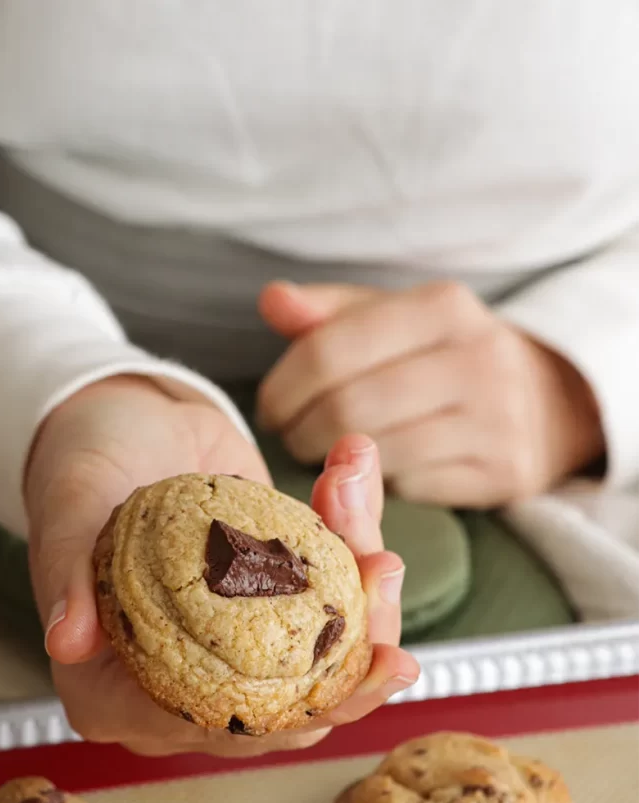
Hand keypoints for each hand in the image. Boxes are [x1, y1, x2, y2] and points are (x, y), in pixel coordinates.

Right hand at [25, 375, 417, 756]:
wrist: (121, 421)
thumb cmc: (82, 471)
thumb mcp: (68, 512)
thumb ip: (66, 576)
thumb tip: (65, 644)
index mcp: (119, 694)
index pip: (218, 728)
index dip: (301, 715)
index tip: (371, 670)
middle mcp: (182, 687)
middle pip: (292, 707)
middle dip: (358, 646)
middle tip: (382, 570)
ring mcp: (235, 647)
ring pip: (326, 658)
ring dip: (362, 583)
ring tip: (356, 498)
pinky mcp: (275, 603)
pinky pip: (331, 595)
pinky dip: (352, 539)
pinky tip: (351, 477)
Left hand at [257, 280, 604, 506]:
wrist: (547, 402)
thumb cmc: (443, 357)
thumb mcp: (393, 320)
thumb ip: (329, 313)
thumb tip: (272, 301)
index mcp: (442, 306)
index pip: (329, 350)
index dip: (283, 388)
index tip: (269, 409)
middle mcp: (478, 357)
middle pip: (348, 407)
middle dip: (300, 430)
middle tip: (290, 438)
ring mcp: (497, 418)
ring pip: (376, 452)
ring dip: (334, 463)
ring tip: (326, 453)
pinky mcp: (504, 471)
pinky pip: (411, 487)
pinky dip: (383, 484)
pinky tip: (379, 470)